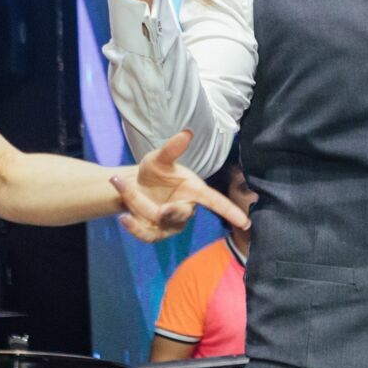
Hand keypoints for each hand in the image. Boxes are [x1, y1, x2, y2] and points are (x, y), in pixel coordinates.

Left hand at [111, 130, 248, 241]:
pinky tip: (123, 218)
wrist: (133, 186)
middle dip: (170, 211)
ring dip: (138, 205)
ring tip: (123, 187)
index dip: (230, 211)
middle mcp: (185, 210)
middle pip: (180, 214)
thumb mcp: (159, 158)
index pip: (216, 202)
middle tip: (160, 208)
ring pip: (157, 222)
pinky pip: (146, 235)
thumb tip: (187, 131)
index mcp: (194, 191)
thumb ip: (172, 148)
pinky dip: (134, 227)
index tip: (245, 222)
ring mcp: (170, 225)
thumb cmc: (154, 172)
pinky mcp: (155, 234)